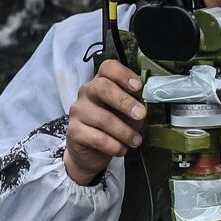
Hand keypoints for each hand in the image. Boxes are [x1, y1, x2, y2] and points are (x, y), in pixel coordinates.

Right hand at [63, 59, 146, 184]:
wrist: (91, 152)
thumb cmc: (113, 127)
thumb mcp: (127, 113)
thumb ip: (135, 105)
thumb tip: (147, 104)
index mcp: (101, 83)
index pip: (108, 68)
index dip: (123, 74)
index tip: (138, 86)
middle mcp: (86, 93)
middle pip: (102, 87)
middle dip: (125, 102)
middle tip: (141, 115)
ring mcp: (78, 112)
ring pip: (103, 118)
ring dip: (124, 132)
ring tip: (136, 141)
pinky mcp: (73, 132)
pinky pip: (97, 138)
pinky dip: (114, 146)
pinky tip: (121, 149)